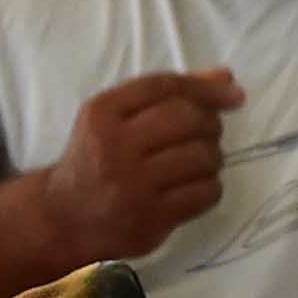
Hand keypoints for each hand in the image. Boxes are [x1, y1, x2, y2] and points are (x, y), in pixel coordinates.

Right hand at [44, 68, 246, 259]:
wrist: (64, 217)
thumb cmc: (97, 158)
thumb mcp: (116, 118)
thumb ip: (167, 95)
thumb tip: (227, 78)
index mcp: (102, 113)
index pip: (165, 87)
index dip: (206, 88)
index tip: (234, 96)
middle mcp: (115, 146)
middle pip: (188, 119)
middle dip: (210, 125)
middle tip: (206, 136)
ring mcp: (132, 185)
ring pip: (202, 157)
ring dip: (212, 158)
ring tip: (199, 163)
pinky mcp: (150, 219)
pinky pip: (204, 193)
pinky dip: (210, 187)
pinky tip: (196, 188)